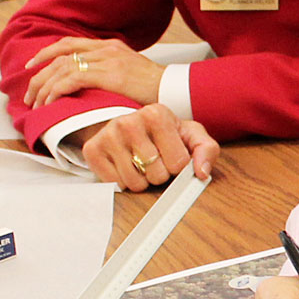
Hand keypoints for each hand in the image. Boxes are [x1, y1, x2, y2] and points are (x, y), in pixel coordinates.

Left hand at [24, 36, 164, 107]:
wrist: (177, 89)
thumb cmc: (158, 88)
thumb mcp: (133, 73)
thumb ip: (113, 73)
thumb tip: (95, 87)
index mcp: (111, 46)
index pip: (70, 44)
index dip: (46, 53)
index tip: (33, 66)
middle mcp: (106, 49)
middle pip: (60, 56)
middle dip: (39, 76)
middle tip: (30, 94)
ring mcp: (107, 60)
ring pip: (61, 68)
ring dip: (44, 87)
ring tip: (36, 103)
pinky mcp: (108, 74)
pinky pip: (71, 80)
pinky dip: (56, 91)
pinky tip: (51, 102)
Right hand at [74, 104, 216, 191]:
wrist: (131, 126)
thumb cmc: (166, 133)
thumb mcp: (192, 136)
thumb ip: (206, 150)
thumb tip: (202, 172)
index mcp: (157, 114)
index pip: (178, 163)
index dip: (179, 166)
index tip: (173, 155)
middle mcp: (129, 121)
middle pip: (157, 174)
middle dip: (161, 174)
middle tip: (156, 161)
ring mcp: (108, 135)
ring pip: (135, 183)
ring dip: (143, 181)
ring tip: (142, 164)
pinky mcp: (92, 150)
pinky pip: (115, 184)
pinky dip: (124, 182)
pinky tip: (126, 166)